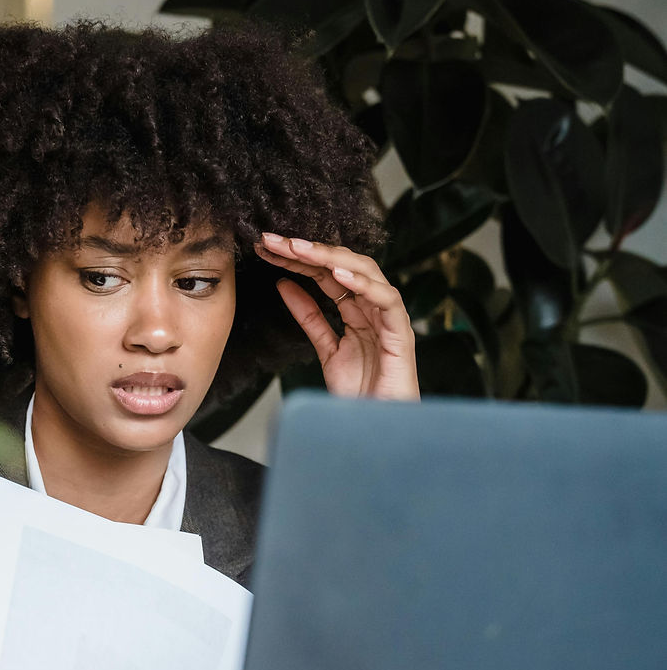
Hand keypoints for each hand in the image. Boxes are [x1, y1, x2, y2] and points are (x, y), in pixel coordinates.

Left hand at [255, 234, 419, 400]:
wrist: (379, 428)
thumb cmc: (361, 394)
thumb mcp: (326, 350)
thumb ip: (309, 318)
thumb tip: (284, 286)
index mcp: (357, 311)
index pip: (326, 274)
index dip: (298, 259)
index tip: (267, 249)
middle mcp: (374, 308)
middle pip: (343, 266)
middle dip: (308, 251)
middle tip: (276, 241)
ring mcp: (389, 318)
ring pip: (365, 273)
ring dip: (330, 258)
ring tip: (299, 249)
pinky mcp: (402, 333)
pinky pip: (386, 300)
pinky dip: (364, 284)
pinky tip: (338, 274)